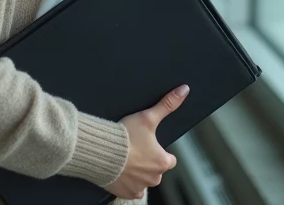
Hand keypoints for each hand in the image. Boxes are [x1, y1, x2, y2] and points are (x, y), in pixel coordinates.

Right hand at [105, 84, 188, 199]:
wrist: (100, 152)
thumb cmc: (124, 137)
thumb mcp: (147, 117)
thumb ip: (167, 105)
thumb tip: (184, 90)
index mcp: (163, 162)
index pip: (169, 159)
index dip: (160, 151)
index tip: (149, 145)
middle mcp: (154, 178)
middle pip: (156, 170)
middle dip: (148, 162)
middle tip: (135, 150)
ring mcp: (140, 187)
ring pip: (144, 180)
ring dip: (138, 172)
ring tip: (126, 159)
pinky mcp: (127, 193)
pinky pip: (132, 190)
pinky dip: (128, 183)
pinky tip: (121, 171)